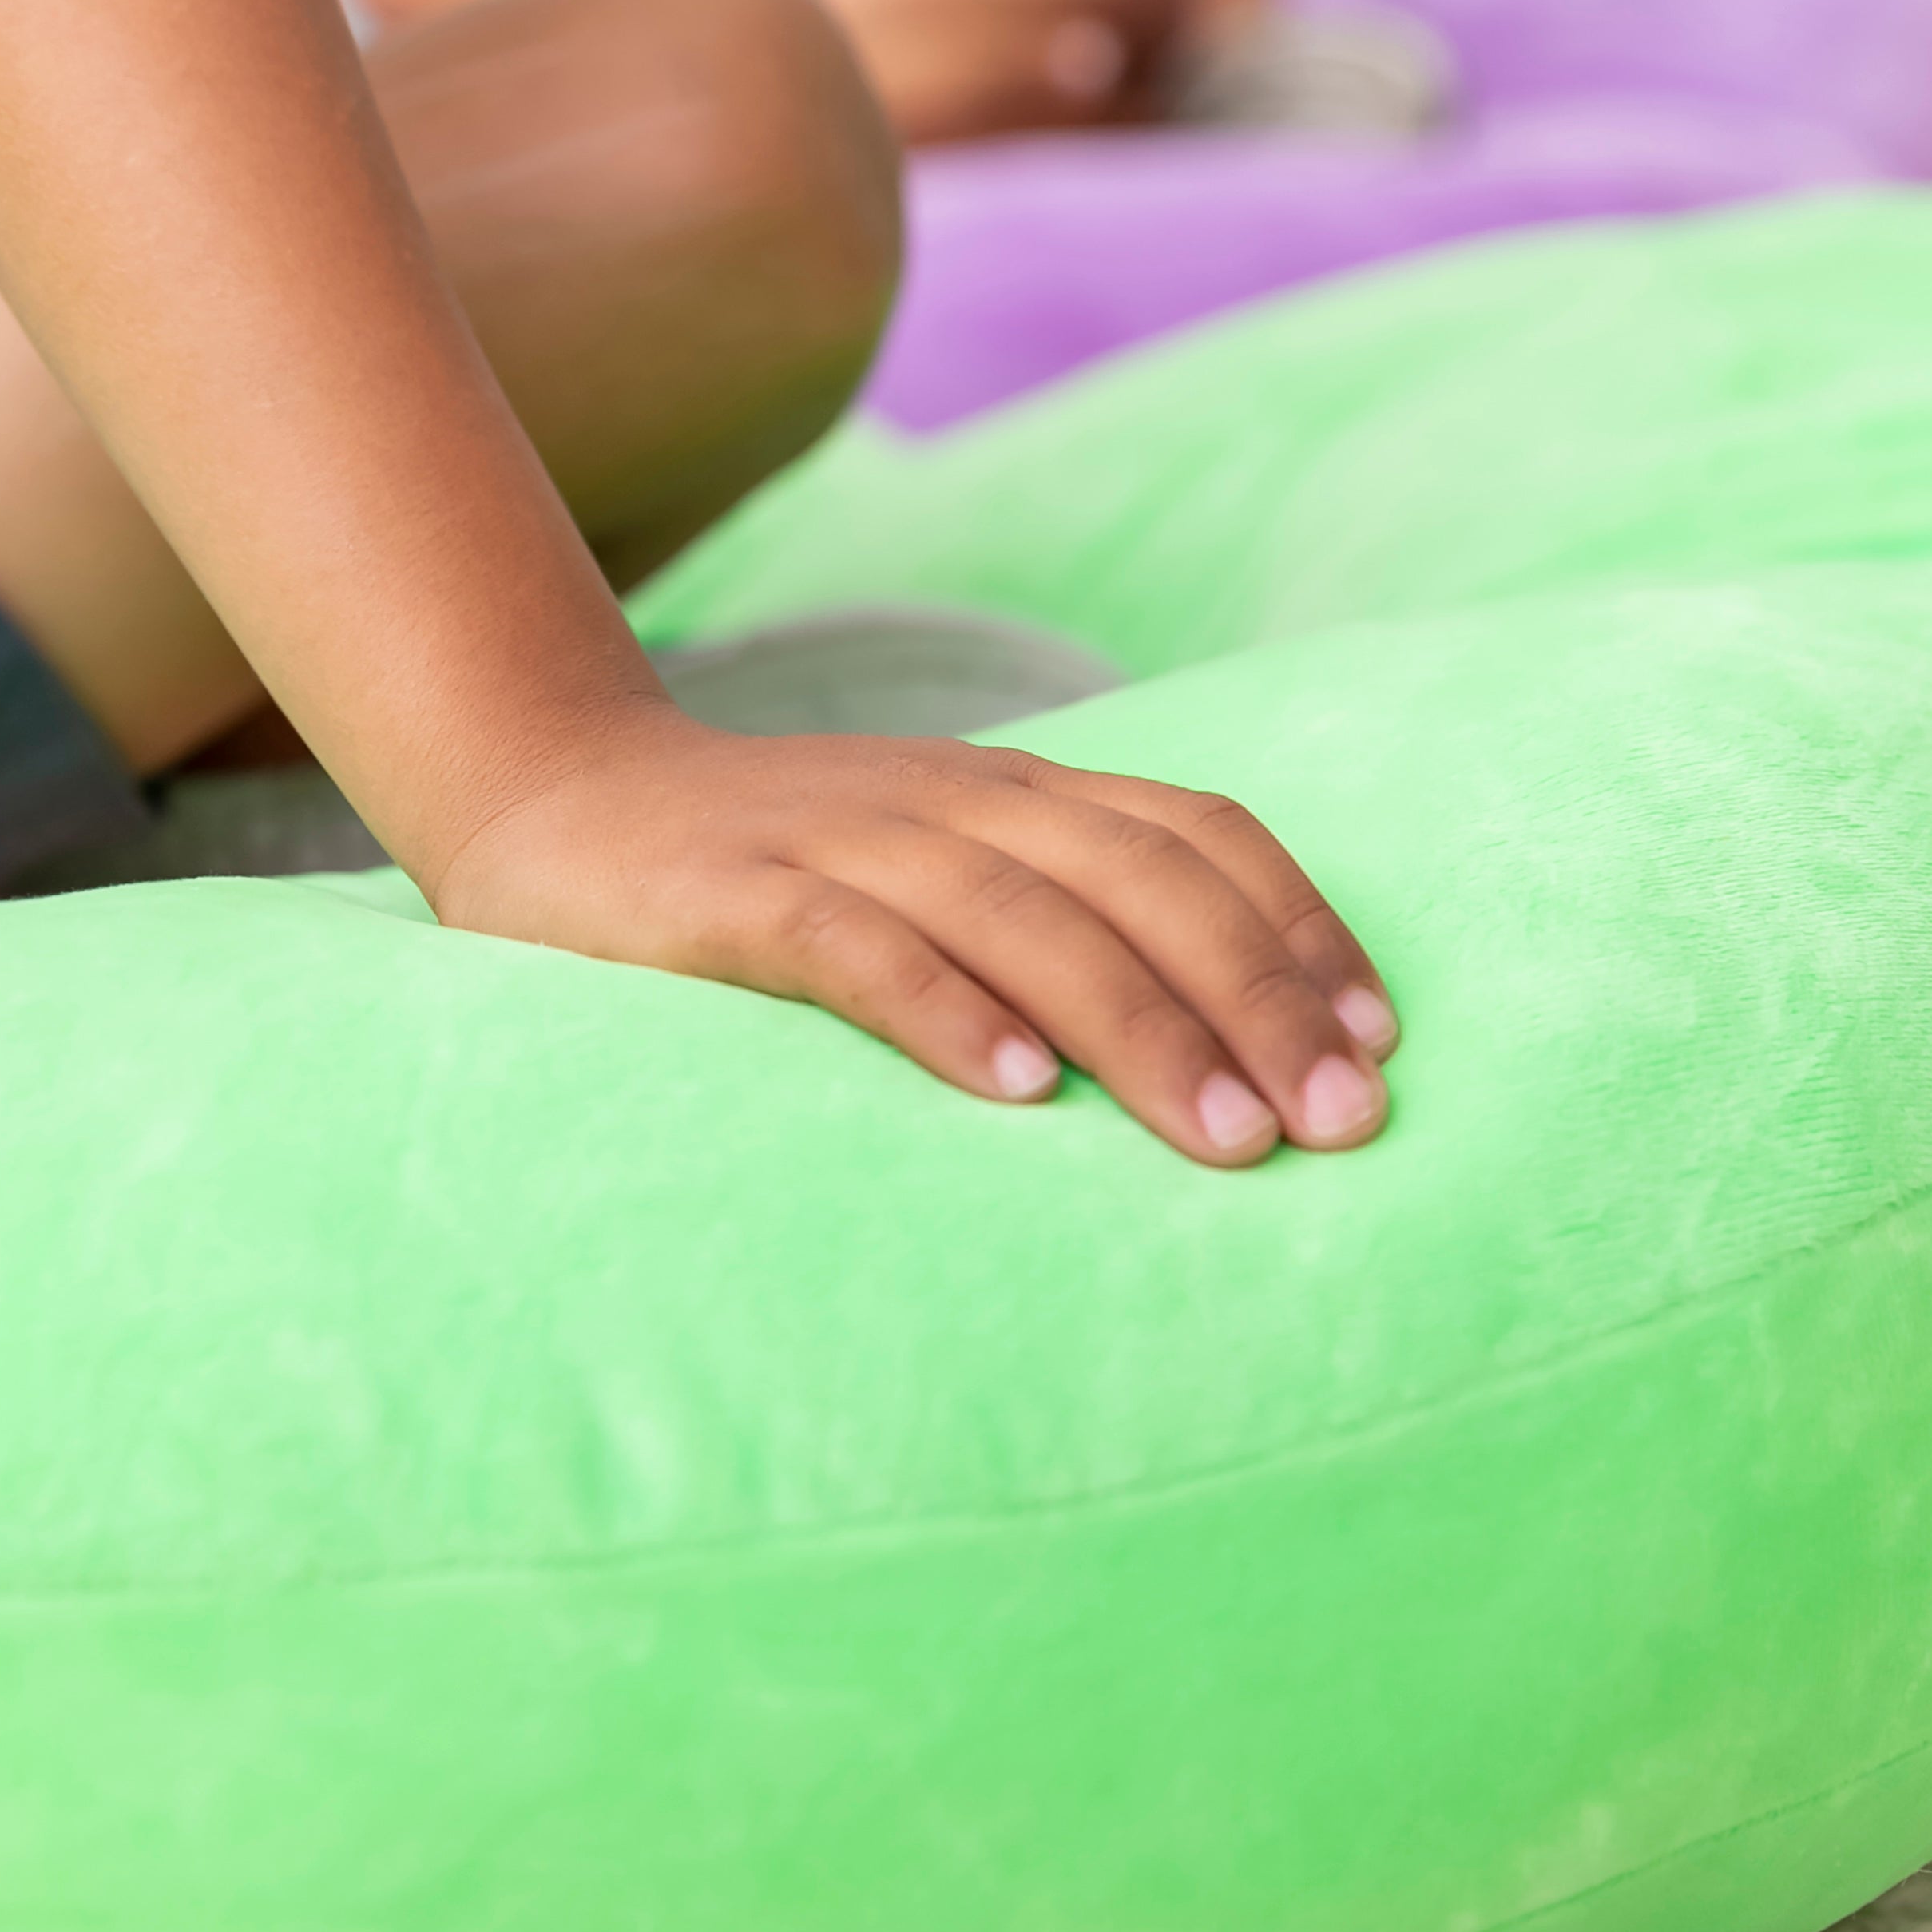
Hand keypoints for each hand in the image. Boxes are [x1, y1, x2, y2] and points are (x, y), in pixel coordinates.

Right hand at [427, 711, 1396, 1168]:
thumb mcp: (934, 871)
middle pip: (1137, 880)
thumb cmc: (777, 870)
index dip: (1298, 929)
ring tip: (1225, 1139)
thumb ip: (1053, 924)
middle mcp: (948, 800)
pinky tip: (1015, 1094)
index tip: (1378, 1048)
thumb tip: (1222, 1057)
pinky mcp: (729, 896)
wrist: (554, 793)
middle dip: (1256, 998)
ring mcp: (837, 840)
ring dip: (1138, 1024)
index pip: (1194, 832)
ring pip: (1020, 915)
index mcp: (1011, 792)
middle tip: (1339, 1128)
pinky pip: (852, 947)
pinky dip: (943, 1011)